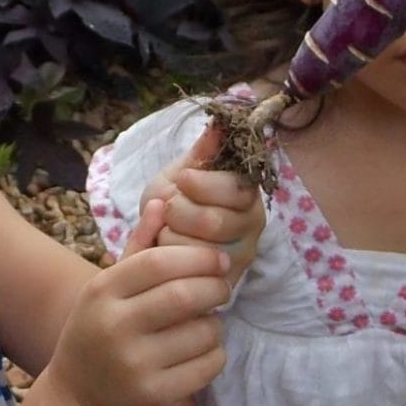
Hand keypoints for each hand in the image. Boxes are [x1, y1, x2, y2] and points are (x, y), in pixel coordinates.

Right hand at [48, 201, 230, 405]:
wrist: (80, 396)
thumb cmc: (99, 329)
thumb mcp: (107, 286)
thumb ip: (138, 246)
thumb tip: (162, 201)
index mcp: (102, 291)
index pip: (159, 262)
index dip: (198, 257)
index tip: (219, 260)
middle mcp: (115, 326)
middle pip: (184, 295)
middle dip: (215, 287)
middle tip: (223, 287)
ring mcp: (134, 364)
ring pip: (202, 331)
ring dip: (216, 322)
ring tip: (206, 321)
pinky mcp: (155, 395)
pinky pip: (208, 365)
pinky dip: (216, 353)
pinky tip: (202, 349)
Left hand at [139, 124, 264, 283]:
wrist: (154, 237)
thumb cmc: (171, 200)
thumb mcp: (181, 172)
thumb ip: (201, 152)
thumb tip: (219, 123)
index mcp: (246, 191)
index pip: (235, 188)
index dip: (203, 184)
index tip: (182, 180)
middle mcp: (252, 224)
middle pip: (215, 222)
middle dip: (180, 212)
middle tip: (170, 208)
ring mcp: (239, 256)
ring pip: (198, 248)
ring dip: (170, 234)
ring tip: (169, 229)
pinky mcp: (222, 283)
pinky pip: (188, 271)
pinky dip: (168, 257)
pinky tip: (168, 250)